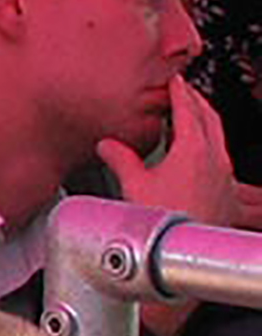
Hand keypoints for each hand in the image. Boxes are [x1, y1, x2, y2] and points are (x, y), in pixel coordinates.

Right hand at [98, 77, 243, 229]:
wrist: (185, 254)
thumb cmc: (163, 221)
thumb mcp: (134, 186)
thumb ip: (121, 159)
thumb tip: (107, 145)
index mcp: (194, 150)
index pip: (188, 110)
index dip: (180, 92)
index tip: (175, 81)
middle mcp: (215, 159)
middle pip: (210, 119)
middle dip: (197, 102)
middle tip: (185, 93)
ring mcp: (225, 177)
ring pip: (218, 138)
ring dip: (205, 123)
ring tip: (192, 120)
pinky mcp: (227, 194)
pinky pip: (221, 158)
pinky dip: (210, 146)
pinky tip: (199, 157)